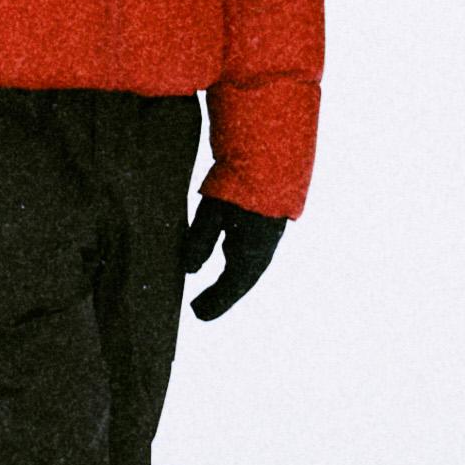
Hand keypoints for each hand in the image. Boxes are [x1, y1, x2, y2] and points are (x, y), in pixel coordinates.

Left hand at [182, 196, 283, 321]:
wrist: (275, 152)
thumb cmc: (242, 184)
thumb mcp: (214, 212)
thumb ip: (200, 241)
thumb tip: (189, 269)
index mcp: (252, 252)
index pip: (231, 287)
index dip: (214, 302)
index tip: (195, 312)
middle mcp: (263, 248)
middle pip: (241, 280)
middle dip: (222, 294)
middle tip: (201, 306)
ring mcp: (268, 234)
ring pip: (249, 265)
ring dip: (232, 279)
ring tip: (214, 289)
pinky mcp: (269, 219)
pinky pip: (253, 250)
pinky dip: (239, 262)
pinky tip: (230, 254)